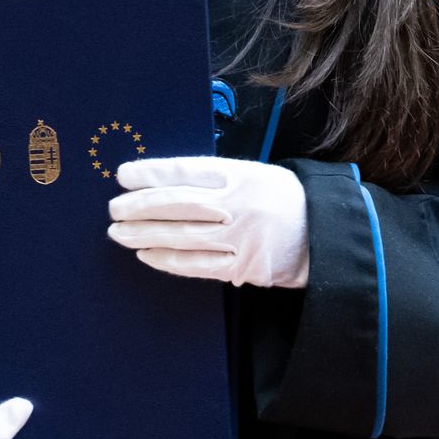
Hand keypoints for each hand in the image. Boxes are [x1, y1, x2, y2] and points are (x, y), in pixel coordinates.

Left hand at [107, 156, 309, 287]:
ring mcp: (240, 237)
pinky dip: (168, 259)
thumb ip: (215, 179)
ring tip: (118, 232)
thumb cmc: (282, 199)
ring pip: (182, 235)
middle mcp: (238, 204)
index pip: (186, 171)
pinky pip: (197, 265)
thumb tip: (162, 182)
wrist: (325, 234)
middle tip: (113, 208)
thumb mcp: (254, 175)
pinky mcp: (242, 266)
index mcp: (241, 175)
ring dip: (145, 233)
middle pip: (178, 204)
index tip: (122, 175)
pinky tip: (146, 254)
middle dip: (140, 206)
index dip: (151, 173)